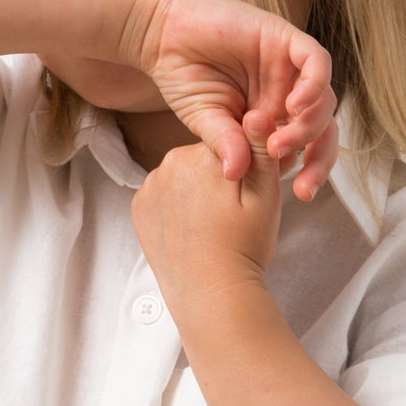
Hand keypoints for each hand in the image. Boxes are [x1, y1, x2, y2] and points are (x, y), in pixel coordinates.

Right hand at [124, 0, 339, 199]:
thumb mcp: (205, 121)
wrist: (162, 34)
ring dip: (307, 128)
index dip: (311, 170)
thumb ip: (225, 144)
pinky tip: (293, 106)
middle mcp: (287, 92)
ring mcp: (288, 66)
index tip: (299, 194)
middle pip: (325, 127)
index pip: (307, 146)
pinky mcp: (283, 38)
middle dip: (321, 159)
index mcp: (273, 116)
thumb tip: (234, 175)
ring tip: (276, 144)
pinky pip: (316, 61)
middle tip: (303, 186)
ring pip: (324, 99)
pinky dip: (314, 86)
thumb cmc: (184, 77)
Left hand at [131, 111, 296, 297]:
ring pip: (182, 175)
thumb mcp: (266, 193)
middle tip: (232, 212)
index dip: (244, 166)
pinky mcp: (139, 207)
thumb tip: (255, 112)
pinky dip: (175, 206)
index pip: (229, 143)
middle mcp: (170, 161)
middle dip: (218, 176)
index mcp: (204, 153)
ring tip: (211, 223)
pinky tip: (191, 228)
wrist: (211, 292)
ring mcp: (150, 185)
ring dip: (195, 190)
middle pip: (202, 157)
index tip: (247, 194)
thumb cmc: (244, 245)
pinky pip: (162, 194)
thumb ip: (261, 148)